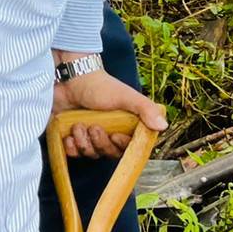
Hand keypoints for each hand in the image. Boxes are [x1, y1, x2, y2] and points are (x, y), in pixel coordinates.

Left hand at [51, 53, 166, 158]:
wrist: (69, 77)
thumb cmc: (100, 85)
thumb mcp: (126, 96)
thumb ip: (146, 109)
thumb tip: (164, 126)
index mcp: (124, 126)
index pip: (128, 148)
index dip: (121, 146)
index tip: (115, 135)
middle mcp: (107, 133)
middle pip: (108, 153)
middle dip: (99, 143)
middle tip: (93, 127)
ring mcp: (88, 136)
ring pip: (90, 154)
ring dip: (83, 142)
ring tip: (78, 125)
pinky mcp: (71, 137)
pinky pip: (72, 154)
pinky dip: (70, 147)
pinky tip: (68, 134)